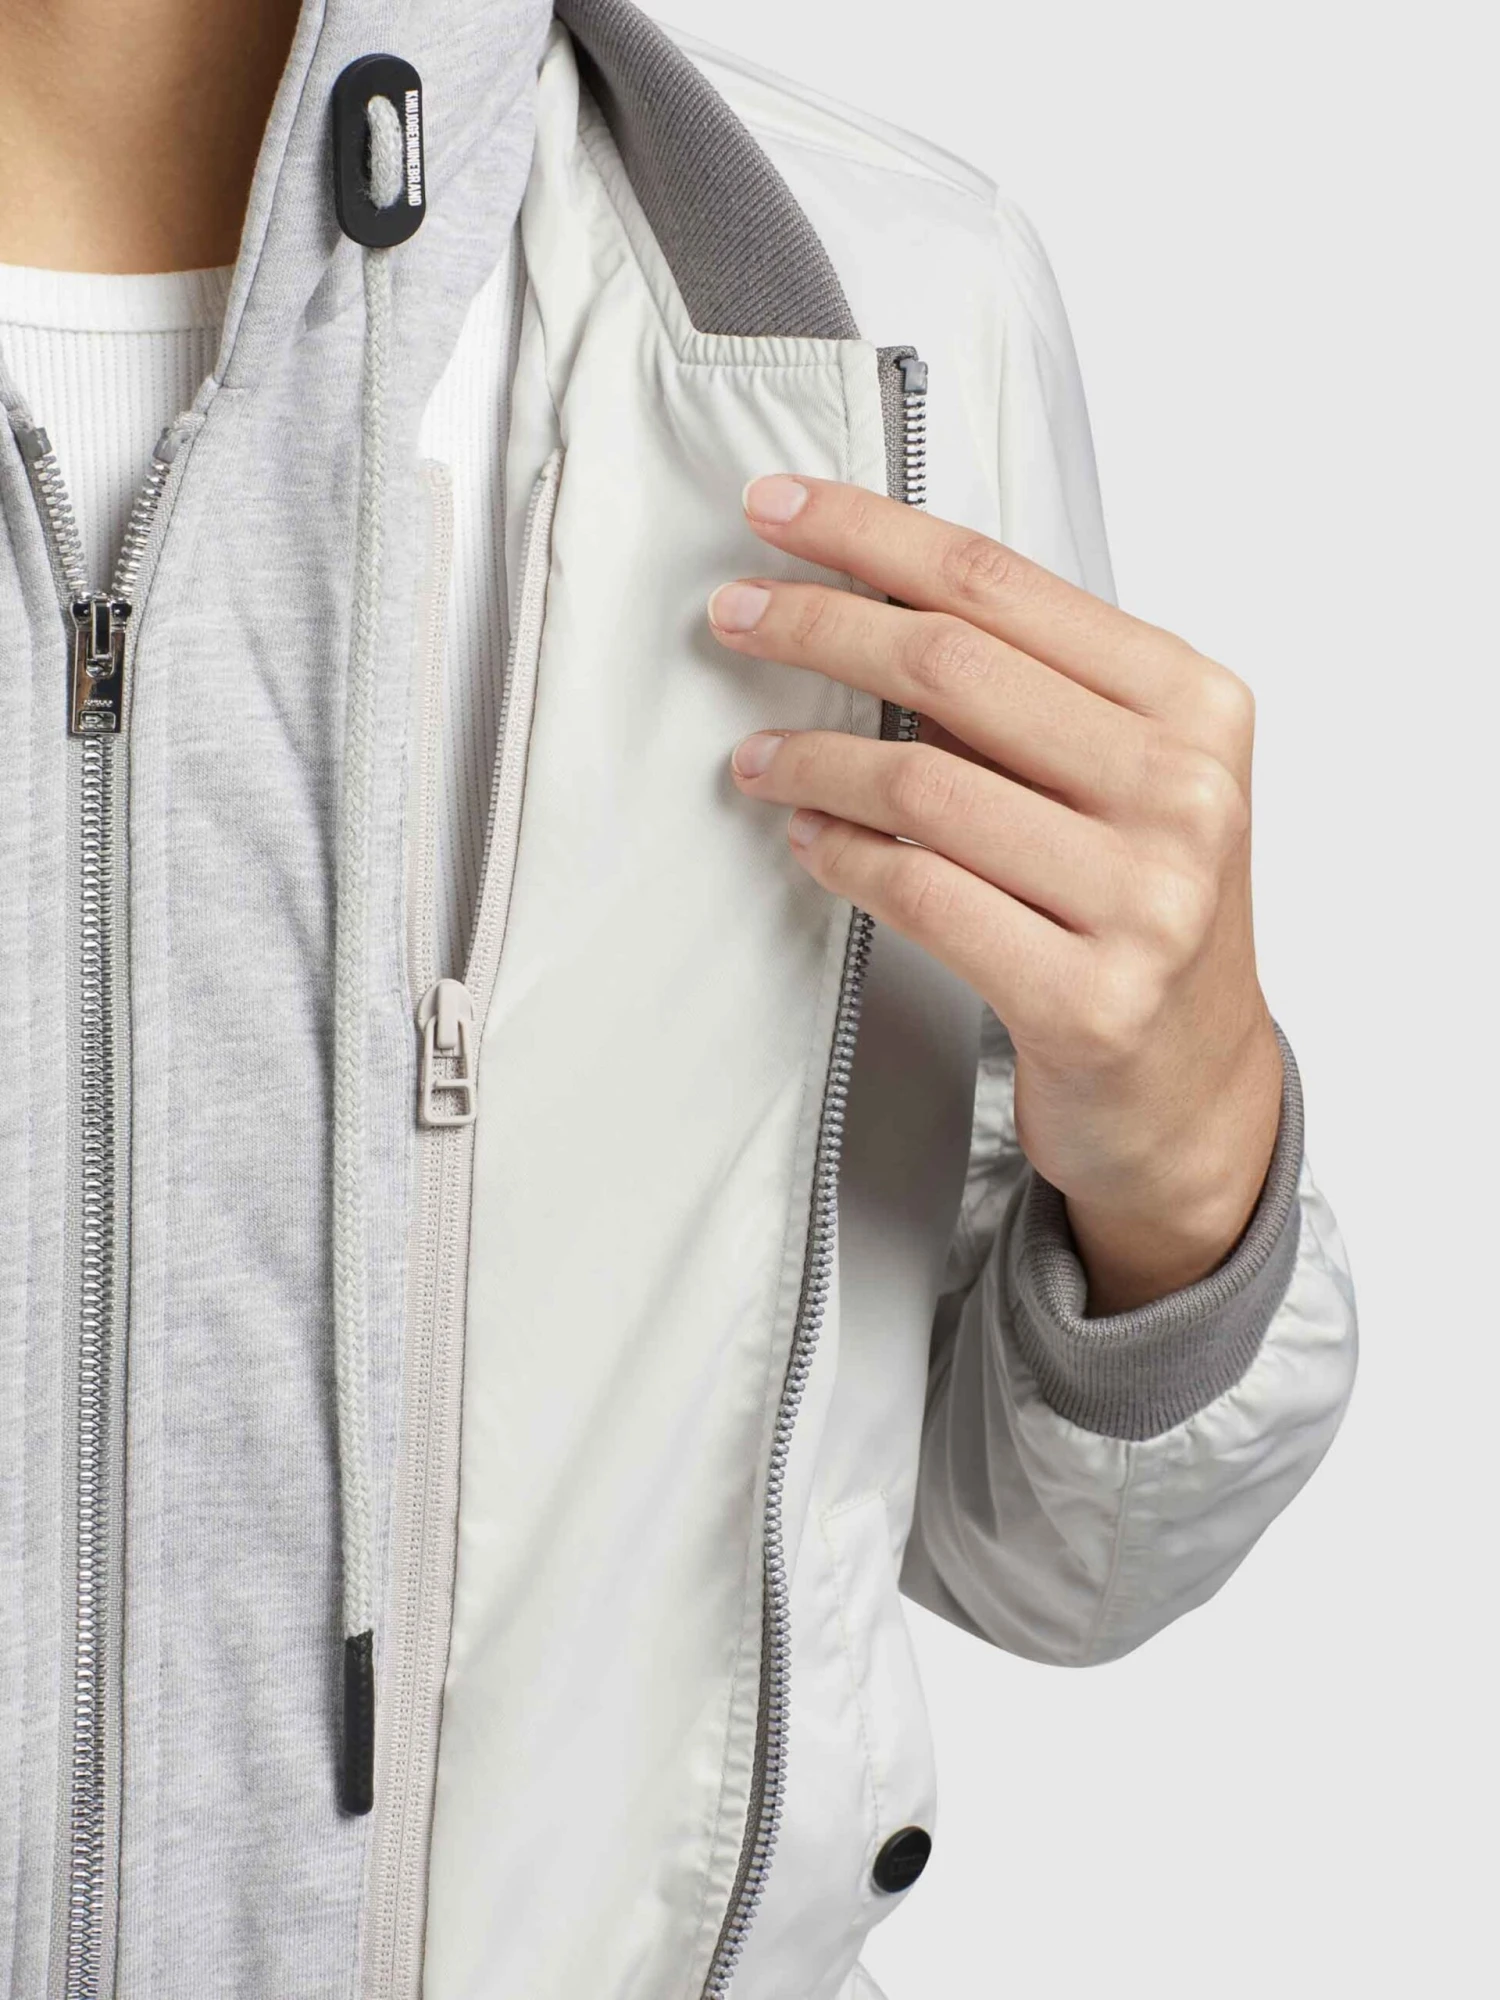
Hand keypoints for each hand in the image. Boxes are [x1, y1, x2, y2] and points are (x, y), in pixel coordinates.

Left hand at [708, 474, 1283, 1314]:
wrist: (1193, 1087)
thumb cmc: (1140, 912)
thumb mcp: (1127, 776)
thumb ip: (1033, 694)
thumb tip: (863, 600)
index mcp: (1195, 704)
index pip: (1001, 583)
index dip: (871, 535)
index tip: (777, 511)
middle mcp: (1183, 792)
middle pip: (952, 665)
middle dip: (817, 624)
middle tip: (735, 618)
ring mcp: (1145, 901)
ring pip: (921, 785)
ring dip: (811, 759)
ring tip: (757, 756)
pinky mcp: (1087, 998)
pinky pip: (921, 895)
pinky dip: (842, 857)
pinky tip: (808, 838)